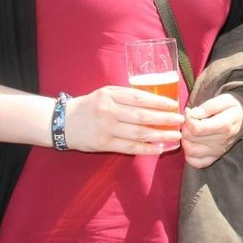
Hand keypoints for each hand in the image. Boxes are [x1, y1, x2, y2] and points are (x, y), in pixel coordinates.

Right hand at [64, 86, 182, 154]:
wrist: (63, 122)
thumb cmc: (90, 106)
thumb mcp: (106, 93)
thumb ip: (126, 96)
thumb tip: (155, 100)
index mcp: (110, 95)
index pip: (140, 98)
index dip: (159, 102)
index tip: (174, 105)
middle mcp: (109, 111)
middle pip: (142, 116)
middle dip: (164, 119)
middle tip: (180, 120)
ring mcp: (106, 129)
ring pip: (139, 133)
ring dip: (160, 135)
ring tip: (175, 136)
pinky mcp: (104, 144)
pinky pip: (129, 148)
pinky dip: (146, 149)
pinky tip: (160, 148)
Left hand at [181, 93, 242, 167]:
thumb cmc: (234, 107)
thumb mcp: (225, 99)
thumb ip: (209, 106)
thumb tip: (194, 114)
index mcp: (224, 126)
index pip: (196, 128)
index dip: (188, 119)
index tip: (190, 111)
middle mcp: (221, 142)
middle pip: (191, 138)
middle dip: (185, 127)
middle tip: (190, 119)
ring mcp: (218, 151)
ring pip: (190, 151)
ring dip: (185, 140)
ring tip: (190, 131)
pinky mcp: (215, 157)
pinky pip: (197, 163)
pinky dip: (190, 156)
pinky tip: (193, 144)